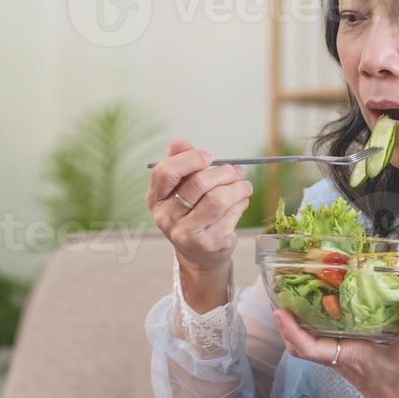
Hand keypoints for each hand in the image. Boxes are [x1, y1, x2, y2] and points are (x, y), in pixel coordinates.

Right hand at [147, 138, 252, 309]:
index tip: (208, 156)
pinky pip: (231, 214)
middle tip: (236, 171)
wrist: (198, 255)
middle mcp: (166, 217)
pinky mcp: (209, 243)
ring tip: (243, 185)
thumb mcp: (181, 189)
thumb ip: (180, 163)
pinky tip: (241, 201)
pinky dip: (241, 203)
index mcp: (155, 199)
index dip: (190, 159)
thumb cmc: (190, 214)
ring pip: (218, 199)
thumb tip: (179, 141)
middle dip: (224, 172)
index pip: (166, 172)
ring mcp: (186, 233)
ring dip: (237, 187)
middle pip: (198, 183)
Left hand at [273, 298, 398, 397]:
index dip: (290, 330)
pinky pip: (325, 344)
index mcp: (347, 357)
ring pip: (311, 345)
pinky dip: (319, 329)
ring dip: (300, 327)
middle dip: (287, 326)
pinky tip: (329, 312)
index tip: (278, 312)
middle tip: (282, 300)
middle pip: (300, 346)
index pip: (308, 347)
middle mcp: (339, 360)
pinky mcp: (351, 361)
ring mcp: (343, 361)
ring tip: (299, 301)